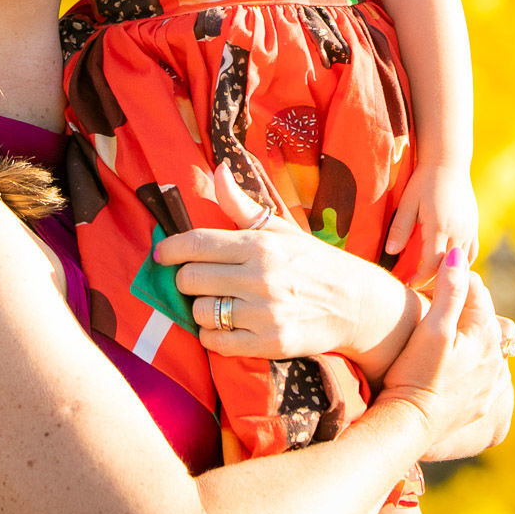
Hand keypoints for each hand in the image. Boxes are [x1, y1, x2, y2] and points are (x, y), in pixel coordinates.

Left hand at [154, 163, 364, 358]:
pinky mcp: (269, 343)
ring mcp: (264, 313)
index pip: (197, 243)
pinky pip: (217, 343)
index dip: (170, 249)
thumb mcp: (279, 228)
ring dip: (200, 309)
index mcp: (259, 244)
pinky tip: (223, 325)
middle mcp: (259, 277)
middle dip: (186, 279)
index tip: (160, 253)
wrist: (354, 303)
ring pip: (201, 312)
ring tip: (215, 302)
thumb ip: (241, 205)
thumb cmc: (311, 260)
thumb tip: (217, 169)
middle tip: (197, 279)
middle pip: (192, 279)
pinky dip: (212, 336)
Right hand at [381, 253, 513, 455]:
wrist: (411, 423)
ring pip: (487, 344)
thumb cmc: (416, 371)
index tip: (427, 282)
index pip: (475, 288)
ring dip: (469, 333)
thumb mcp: (431, 327)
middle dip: (463, 305)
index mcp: (486, 332)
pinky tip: (453, 361)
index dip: (451, 279)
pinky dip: (472, 359)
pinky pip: (485, 370)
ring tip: (442, 332)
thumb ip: (449, 289)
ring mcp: (491, 382)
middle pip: (484, 315)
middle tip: (432, 304)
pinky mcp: (483, 402)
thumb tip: (458, 253)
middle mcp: (496, 357)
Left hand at [385, 162, 478, 287]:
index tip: (408, 285)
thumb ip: (400, 228)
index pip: (432, 265)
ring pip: (462, 264)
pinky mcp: (474, 226)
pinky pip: (470, 253)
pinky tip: (448, 266)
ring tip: (431, 279)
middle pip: (449, 269)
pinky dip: (460, 264)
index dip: (420, 279)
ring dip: (448, 274)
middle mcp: (458, 232)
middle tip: (418, 286)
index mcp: (440, 227)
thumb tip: (390, 252)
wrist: (448, 162)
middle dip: (433, 281)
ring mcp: (469, 230)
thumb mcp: (408, 202)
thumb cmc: (423, 180)